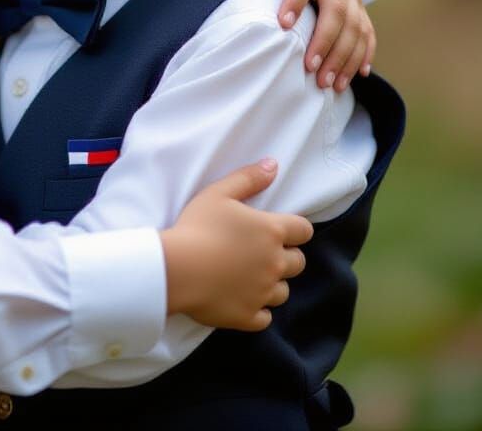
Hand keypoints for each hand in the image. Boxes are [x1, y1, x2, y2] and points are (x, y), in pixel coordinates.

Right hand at [161, 160, 311, 331]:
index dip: (293, 228)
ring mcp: (264, 292)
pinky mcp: (249, 316)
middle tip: (259, 251)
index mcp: (271, 231)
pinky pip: (265, 316)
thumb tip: (274, 165)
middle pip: (298, 262)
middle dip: (285, 256)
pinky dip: (258, 309)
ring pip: (283, 291)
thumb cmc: (197, 226)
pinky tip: (241, 298)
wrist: (177, 268)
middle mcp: (275, 263)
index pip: (303, 230)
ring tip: (248, 275)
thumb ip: (248, 178)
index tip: (277, 228)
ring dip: (272, 283)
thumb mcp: (219, 193)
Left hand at [233, 0, 375, 90]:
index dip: (296, 0)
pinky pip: (367, 29)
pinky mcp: (359, 2)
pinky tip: (357, 75)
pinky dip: (365, 52)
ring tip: (328, 83)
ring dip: (345, 55)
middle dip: (325, 40)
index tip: (283, 25)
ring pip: (355, 24)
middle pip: (337, 8)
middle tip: (309, 68)